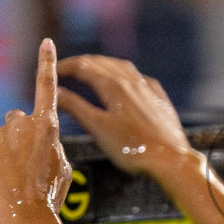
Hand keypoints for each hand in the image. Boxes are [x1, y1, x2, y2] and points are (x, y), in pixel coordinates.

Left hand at [0, 38, 71, 223]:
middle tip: (20, 168)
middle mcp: (22, 124)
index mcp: (47, 127)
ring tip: (7, 181)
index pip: (47, 87)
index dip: (47, 63)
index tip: (47, 42)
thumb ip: (51, 148)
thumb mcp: (62, 171)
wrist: (26, 219)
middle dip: (15, 138)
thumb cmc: (47, 199)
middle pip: (15, 120)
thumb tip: (40, 143)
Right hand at [55, 55, 195, 177]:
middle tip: (65, 70)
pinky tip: (124, 81)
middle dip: (80, 64)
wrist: (171, 160)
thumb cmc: (133, 149)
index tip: (51, 70)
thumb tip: (56, 93)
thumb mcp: (98, 129)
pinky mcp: (159, 99)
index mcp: (114, 86)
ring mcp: (148, 89)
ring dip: (101, 65)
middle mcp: (131, 82)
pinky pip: (138, 78)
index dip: (65, 66)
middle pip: (101, 63)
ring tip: (90, 70)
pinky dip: (123, 74)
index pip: (83, 67)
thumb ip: (76, 108)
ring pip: (120, 67)